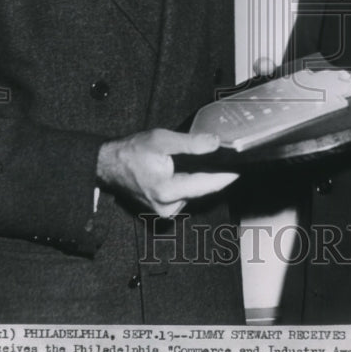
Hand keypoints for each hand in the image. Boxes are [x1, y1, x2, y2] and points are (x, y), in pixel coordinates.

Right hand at [96, 128, 237, 217]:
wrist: (109, 165)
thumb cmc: (131, 152)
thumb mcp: (162, 140)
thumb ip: (191, 143)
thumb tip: (215, 143)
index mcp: (168, 191)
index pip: (207, 185)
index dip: (226, 176)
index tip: (240, 168)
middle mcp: (168, 207)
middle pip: (202, 190)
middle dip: (213, 174)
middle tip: (222, 158)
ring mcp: (165, 211)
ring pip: (194, 193)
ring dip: (199, 179)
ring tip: (194, 161)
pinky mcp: (163, 210)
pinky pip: (185, 195)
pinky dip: (188, 183)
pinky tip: (183, 171)